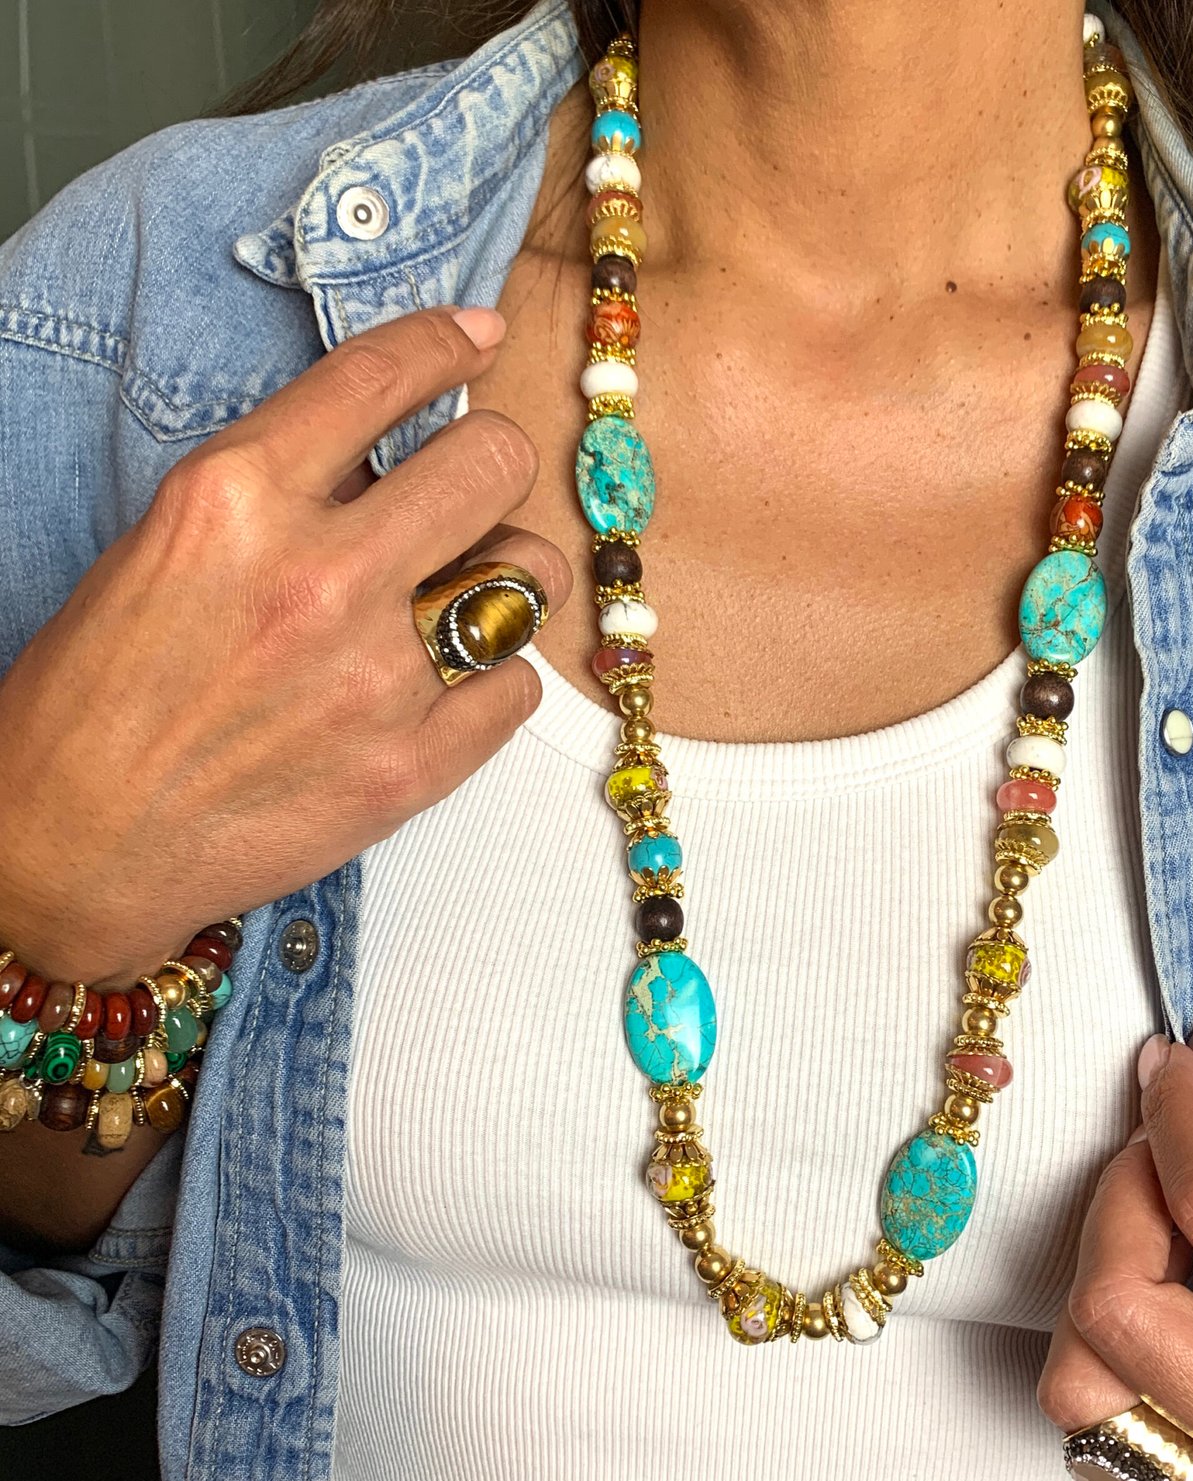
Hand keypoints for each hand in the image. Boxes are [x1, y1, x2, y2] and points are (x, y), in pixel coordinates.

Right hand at [0, 306, 570, 986]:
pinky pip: (521, 685)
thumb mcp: (168, 547)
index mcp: (236, 500)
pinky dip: (496, 677)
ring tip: (466, 596)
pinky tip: (450, 683)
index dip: (446, 341)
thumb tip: (397, 454)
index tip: (480, 336)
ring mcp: (375, 678)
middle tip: (474, 492)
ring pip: (534, 573)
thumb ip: (284, 490)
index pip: (379, 376)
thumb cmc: (100, 695)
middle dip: (495, 463)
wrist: (73, 845)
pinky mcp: (411, 767)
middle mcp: (319, 578)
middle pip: (495, 462)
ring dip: (512, 574)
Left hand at [1038, 1004, 1192, 1480]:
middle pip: (1118, 1304)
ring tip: (1157, 1242)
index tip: (1172, 1071)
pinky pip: (1099, 1428)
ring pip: (1079, 1382)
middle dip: (1119, 1199)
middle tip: (1161, 1160)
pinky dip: (1106, 1348)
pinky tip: (1162, 1308)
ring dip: (1095, 1282)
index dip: (1179, 1118)